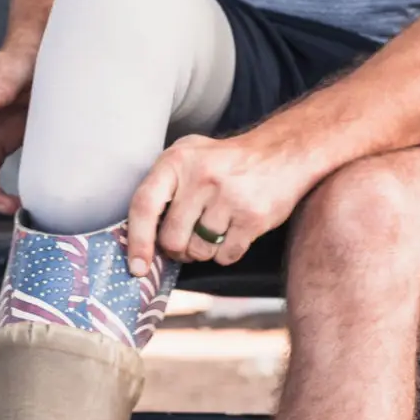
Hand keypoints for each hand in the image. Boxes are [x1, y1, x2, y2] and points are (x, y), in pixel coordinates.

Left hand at [126, 133, 313, 273]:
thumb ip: (164, 186)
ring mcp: (229, 197)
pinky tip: (233, 233)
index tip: (137, 267)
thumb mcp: (189, 155)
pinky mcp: (252, 217)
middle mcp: (201, 177)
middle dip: (177, 249)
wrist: (283, 153)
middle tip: (187, 241)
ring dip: (203, 251)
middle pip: (172, 238)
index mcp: (178, 160)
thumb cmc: (227, 161)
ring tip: (213, 231)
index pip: (144, 205)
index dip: (137, 241)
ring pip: (199, 251)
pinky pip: (226, 255)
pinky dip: (226, 253)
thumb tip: (138, 236)